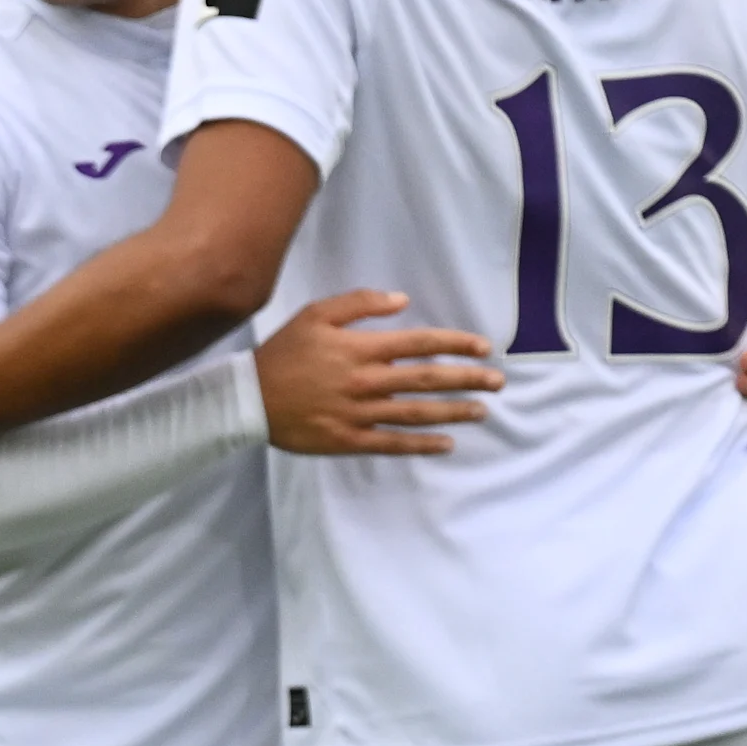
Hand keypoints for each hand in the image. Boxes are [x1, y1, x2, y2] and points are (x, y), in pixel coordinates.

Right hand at [253, 290, 502, 455]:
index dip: (455, 344)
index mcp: (361, 348)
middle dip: (468, 379)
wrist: (249, 399)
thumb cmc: (283, 353)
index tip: (483, 347)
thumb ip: (359, 304)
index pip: (421, 344)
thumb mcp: (315, 314)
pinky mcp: (349, 440)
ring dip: (453, 412)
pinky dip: (421, 445)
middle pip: (427, 379)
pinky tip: (446, 444)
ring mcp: (360, 413)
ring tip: (481, 411)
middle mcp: (367, 381)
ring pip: (416, 413)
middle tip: (498, 382)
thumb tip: (402, 301)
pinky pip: (392, 444)